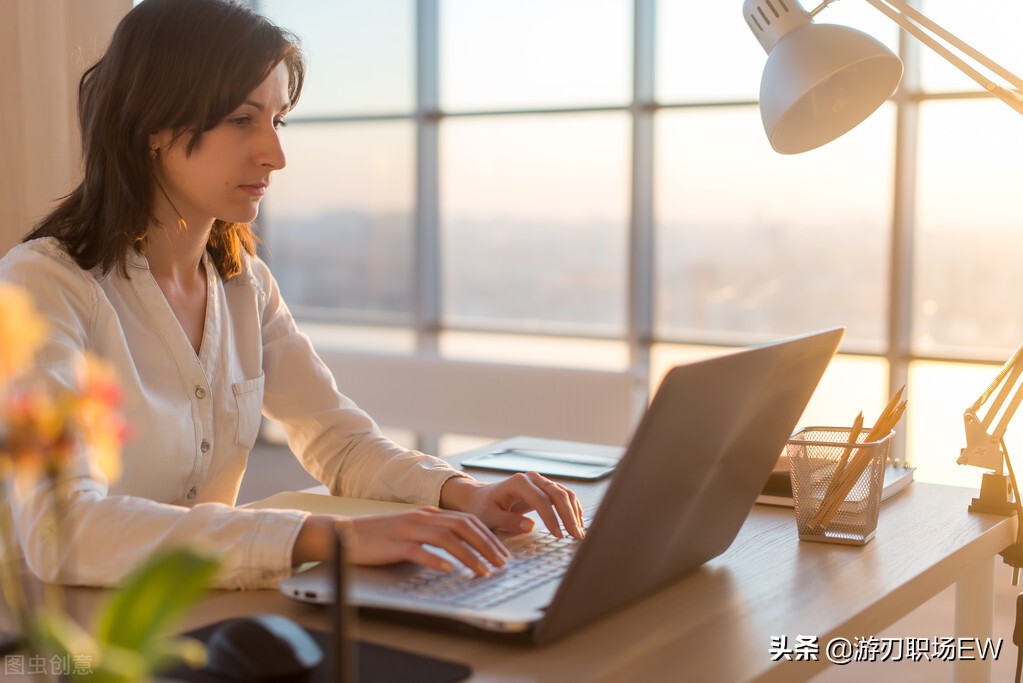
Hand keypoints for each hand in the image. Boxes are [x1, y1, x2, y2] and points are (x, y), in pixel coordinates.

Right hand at [292, 509, 509, 575]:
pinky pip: (419, 551)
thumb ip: (433, 535)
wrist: (345, 534)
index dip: (488, 536)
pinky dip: (436, 560)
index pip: (467, 521)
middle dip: (486, 545)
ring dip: (469, 555)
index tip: (502, 552)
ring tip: (484, 570)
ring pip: (447, 538)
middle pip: (463, 527)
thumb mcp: (412, 531)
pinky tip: (449, 570)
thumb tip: (459, 551)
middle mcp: (422, 517)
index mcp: (429, 513)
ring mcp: (408, 529)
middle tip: (501, 563)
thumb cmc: (379, 537)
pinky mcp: (394, 544)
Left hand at [440, 472, 585, 539]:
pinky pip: (564, 496)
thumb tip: (531, 527)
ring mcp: (540, 482)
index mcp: (518, 482)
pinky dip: (573, 509)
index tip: (558, 535)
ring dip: (574, 513)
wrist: (480, 498)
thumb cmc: (482, 507)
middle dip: (569, 516)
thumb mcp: (489, 517)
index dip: (552, 518)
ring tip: (578, 534)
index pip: (541, 500)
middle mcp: (532, 478)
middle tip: (575, 537)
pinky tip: (578, 523)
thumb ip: (509, 521)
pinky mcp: (545, 489)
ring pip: (564, 494)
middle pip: (558, 494)